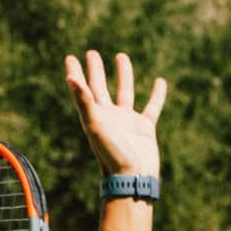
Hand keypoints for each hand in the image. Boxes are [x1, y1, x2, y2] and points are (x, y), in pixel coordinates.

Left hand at [65, 49, 165, 177]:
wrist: (133, 177)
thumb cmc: (111, 154)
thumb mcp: (95, 125)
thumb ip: (84, 101)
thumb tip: (70, 78)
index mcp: (94, 116)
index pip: (82, 89)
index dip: (75, 73)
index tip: (70, 57)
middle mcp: (109, 117)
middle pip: (99, 88)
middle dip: (95, 70)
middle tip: (91, 53)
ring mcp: (127, 121)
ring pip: (125, 92)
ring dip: (123, 75)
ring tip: (121, 56)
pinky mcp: (145, 128)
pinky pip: (151, 107)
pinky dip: (156, 94)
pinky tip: (160, 81)